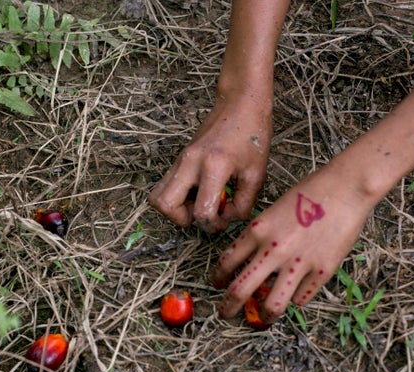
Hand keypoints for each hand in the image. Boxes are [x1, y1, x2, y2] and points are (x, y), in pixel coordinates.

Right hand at [148, 92, 271, 233]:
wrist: (239, 102)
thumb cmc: (253, 134)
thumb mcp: (256, 173)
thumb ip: (243, 203)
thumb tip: (229, 218)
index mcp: (214, 166)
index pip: (201, 212)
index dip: (213, 226)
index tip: (225, 220)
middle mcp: (190, 163)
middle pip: (164, 205)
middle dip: (182, 219)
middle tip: (203, 214)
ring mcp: (181, 159)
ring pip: (157, 196)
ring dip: (175, 208)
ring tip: (198, 203)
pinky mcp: (179, 158)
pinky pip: (165, 185)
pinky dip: (177, 196)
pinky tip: (198, 191)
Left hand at [212, 162, 374, 324]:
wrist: (345, 188)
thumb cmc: (310, 194)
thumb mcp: (274, 211)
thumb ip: (260, 237)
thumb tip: (253, 265)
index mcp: (257, 231)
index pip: (226, 263)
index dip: (218, 279)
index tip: (218, 285)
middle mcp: (273, 250)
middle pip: (239, 291)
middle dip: (227, 308)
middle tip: (225, 314)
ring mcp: (297, 264)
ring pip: (271, 306)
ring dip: (264, 316)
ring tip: (264, 318)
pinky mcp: (322, 272)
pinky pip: (302, 298)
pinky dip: (297, 299)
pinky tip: (297, 294)